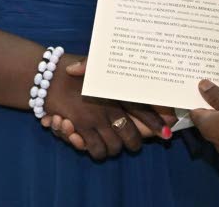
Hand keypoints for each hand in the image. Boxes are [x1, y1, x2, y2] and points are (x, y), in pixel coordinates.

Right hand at [41, 57, 173, 154]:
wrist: (50, 76)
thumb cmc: (76, 70)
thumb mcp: (97, 67)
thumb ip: (114, 76)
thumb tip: (140, 78)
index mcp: (116, 90)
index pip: (142, 109)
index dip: (155, 121)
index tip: (168, 130)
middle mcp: (110, 106)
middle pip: (130, 134)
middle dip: (135, 142)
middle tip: (135, 145)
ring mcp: (96, 118)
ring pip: (114, 146)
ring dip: (115, 149)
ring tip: (116, 148)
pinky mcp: (81, 127)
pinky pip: (95, 148)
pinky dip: (98, 152)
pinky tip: (99, 150)